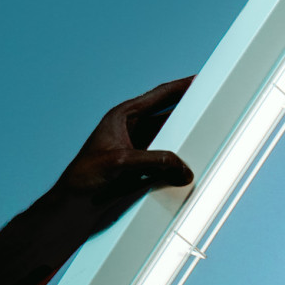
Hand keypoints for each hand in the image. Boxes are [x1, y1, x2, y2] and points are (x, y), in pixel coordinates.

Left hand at [47, 76, 194, 235]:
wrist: (74, 205)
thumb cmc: (86, 176)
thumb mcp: (123, 162)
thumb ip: (156, 162)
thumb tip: (184, 170)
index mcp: (123, 116)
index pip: (159, 96)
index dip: (181, 87)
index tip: (201, 80)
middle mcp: (132, 129)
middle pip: (168, 115)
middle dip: (188, 112)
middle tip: (210, 106)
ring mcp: (138, 148)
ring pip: (169, 139)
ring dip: (186, 139)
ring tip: (205, 136)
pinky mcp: (141, 168)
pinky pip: (167, 160)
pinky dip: (179, 161)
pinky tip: (191, 163)